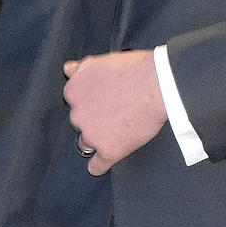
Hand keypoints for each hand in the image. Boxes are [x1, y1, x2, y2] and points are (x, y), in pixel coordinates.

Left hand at [63, 49, 166, 174]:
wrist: (157, 86)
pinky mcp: (108, 151)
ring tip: (114, 132)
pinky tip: (100, 165)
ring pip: (86, 143)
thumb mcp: (104, 60)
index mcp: (74, 91)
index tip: (102, 99)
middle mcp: (77, 115)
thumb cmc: (135, 70)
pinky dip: (99, 166)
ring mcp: (92, 135)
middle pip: (80, 122)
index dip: (89, 100)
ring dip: (97, 139)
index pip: (74, 101)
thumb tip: (67, 69)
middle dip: (93, 119)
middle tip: (114, 112)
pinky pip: (97, 165)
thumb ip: (82, 67)